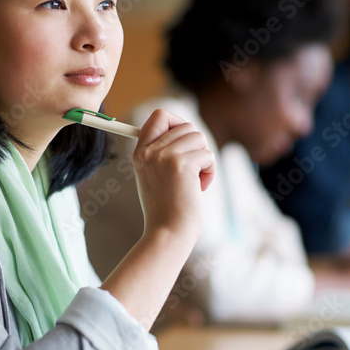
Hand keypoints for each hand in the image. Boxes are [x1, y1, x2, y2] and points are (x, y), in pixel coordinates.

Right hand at [133, 109, 214, 242]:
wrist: (168, 234)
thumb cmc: (166, 210)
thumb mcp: (156, 176)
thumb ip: (163, 153)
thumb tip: (187, 131)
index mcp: (140, 153)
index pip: (159, 115)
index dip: (178, 122)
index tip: (185, 142)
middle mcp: (149, 152)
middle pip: (186, 126)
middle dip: (196, 147)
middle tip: (192, 170)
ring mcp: (164, 157)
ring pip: (199, 138)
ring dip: (204, 160)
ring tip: (195, 181)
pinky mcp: (182, 165)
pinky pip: (208, 155)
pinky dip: (209, 172)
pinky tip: (199, 189)